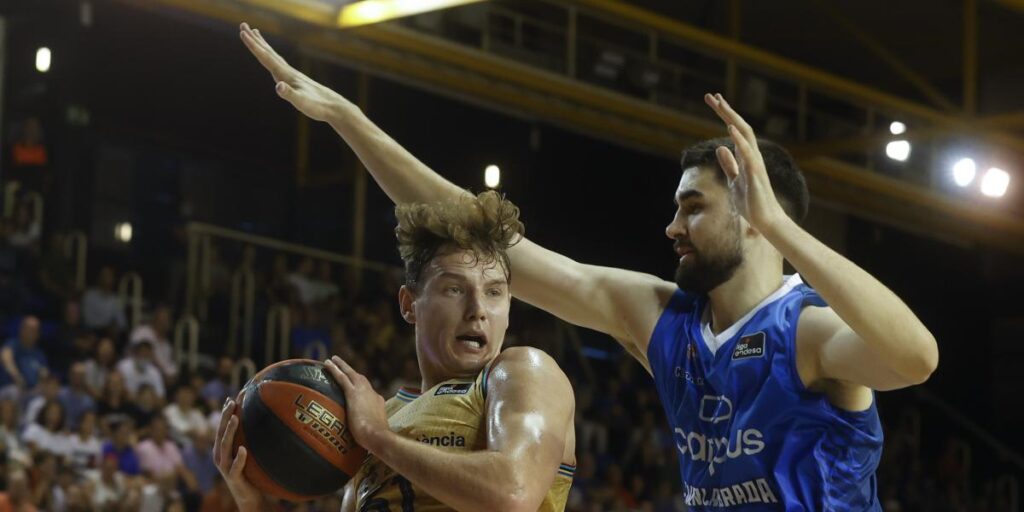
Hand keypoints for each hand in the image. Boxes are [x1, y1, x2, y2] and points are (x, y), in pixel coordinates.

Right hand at [212, 399, 269, 511]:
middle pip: (220, 433)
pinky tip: (243, 449)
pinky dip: (239, 458)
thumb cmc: (248, 471)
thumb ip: (247, 438)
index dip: (225, 413)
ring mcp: (225, 467)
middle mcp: (220, 456)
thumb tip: (259, 417)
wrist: (248, 496)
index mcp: (222, 449)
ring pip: (224, 447)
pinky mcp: (233, 478)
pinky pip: (235, 467)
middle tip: (232, 403)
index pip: (221, 427)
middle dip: (225, 417)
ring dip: (230, 432)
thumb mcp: (246, 452)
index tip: (232, 398)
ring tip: (236, 419)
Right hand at [239, 22, 351, 121]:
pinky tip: (271, 58)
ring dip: (263, 45)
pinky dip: (272, 56)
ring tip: (256, 33)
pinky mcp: (295, 79)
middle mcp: (288, 71)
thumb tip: (278, 86)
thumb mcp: (301, 102)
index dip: (253, 46)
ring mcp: (292, 74)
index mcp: (286, 75)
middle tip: (243, 25)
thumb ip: (289, 94)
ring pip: (274, 56)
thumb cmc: (317, 106)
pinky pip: (279, 63)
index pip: (266, 57)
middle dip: (254, 40)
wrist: (333, 107)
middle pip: (268, 52)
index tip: (243, 32)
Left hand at [324, 356, 390, 453]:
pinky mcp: (353, 393)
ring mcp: (363, 392)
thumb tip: (366, 441)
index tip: (356, 390)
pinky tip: (327, 363)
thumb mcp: (374, 432)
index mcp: (378, 403)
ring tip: (332, 359)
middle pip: (360, 379)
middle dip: (351, 372)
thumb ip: (369, 431)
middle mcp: (372, 394)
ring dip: (342, 366)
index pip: (369, 393)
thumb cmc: (376, 440)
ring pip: (350, 374)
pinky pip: (342, 377)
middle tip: (342, 365)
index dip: (362, 391)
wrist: (378, 436)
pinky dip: (335, 369)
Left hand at [703, 93, 787, 231]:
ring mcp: (755, 163)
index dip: (724, 115)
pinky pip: (748, 153)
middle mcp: (752, 155)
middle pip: (740, 126)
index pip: (735, 130)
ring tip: (720, 104)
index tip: (713, 101)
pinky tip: (730, 128)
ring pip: (745, 134)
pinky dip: (739, 139)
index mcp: (746, 157)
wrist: (765, 221)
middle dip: (726, 110)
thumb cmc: (752, 203)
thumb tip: (720, 148)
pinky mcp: (756, 174)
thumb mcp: (734, 181)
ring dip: (731, 118)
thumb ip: (729, 165)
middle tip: (711, 95)